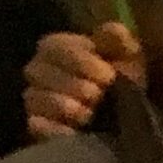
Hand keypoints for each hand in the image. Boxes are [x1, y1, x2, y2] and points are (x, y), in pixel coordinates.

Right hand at [24, 23, 142, 141]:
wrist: (128, 119)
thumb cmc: (123, 80)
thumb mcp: (128, 56)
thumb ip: (119, 41)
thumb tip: (113, 31)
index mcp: (56, 48)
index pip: (54, 47)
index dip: (80, 61)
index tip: (108, 75)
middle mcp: (38, 71)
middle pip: (39, 71)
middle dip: (72, 84)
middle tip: (98, 95)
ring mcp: (35, 100)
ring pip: (34, 97)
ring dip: (63, 105)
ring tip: (88, 114)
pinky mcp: (36, 128)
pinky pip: (35, 125)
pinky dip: (53, 129)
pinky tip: (73, 131)